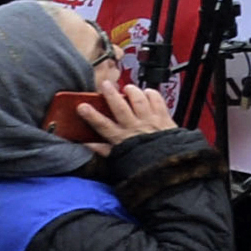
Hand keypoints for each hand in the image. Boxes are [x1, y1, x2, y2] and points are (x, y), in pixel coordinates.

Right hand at [62, 80, 177, 153]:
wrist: (169, 166)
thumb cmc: (143, 162)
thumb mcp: (119, 159)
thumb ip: (102, 150)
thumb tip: (86, 144)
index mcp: (122, 140)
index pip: (102, 125)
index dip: (91, 115)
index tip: (82, 107)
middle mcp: (135, 129)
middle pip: (120, 108)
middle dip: (111, 95)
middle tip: (105, 85)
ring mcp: (150, 122)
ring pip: (139, 101)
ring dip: (132, 91)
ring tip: (126, 88)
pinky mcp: (164, 119)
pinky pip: (158, 102)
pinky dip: (152, 94)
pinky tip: (147, 92)